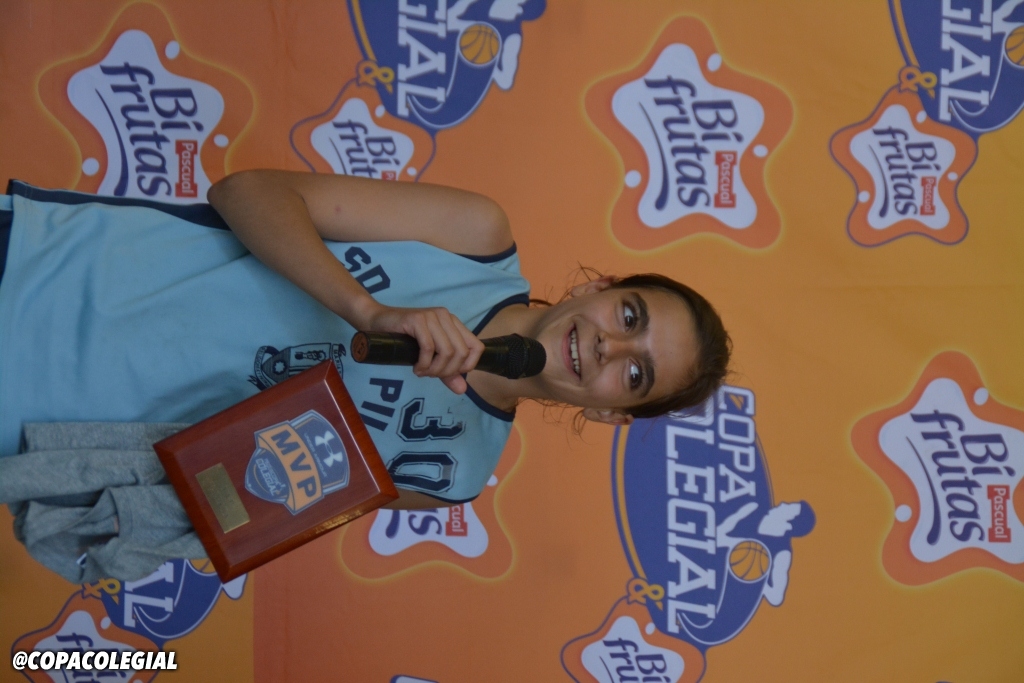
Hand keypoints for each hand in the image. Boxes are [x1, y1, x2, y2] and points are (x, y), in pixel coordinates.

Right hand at [362, 304, 484, 393]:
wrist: (375, 322)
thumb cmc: (403, 340)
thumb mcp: (430, 358)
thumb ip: (447, 372)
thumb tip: (462, 390)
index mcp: (454, 323)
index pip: (477, 347)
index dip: (467, 366)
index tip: (448, 374)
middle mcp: (446, 317)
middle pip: (461, 353)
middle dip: (446, 371)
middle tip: (430, 375)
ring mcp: (432, 316)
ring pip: (447, 351)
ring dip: (434, 369)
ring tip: (422, 372)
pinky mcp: (417, 320)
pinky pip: (429, 348)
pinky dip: (424, 364)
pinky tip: (416, 367)